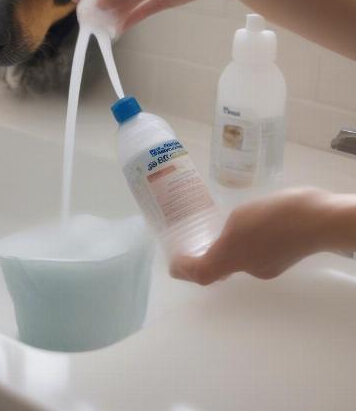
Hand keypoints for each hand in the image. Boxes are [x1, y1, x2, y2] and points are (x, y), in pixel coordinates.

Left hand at [170, 187, 346, 284]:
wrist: (318, 220)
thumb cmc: (274, 217)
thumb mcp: (240, 218)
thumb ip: (226, 233)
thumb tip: (225, 243)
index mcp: (232, 259)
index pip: (202, 274)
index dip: (184, 271)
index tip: (173, 264)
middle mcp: (249, 269)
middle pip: (220, 267)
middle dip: (206, 256)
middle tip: (194, 240)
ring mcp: (268, 265)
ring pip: (239, 259)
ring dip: (228, 247)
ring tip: (223, 225)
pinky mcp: (283, 258)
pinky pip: (256, 253)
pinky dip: (247, 244)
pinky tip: (252, 224)